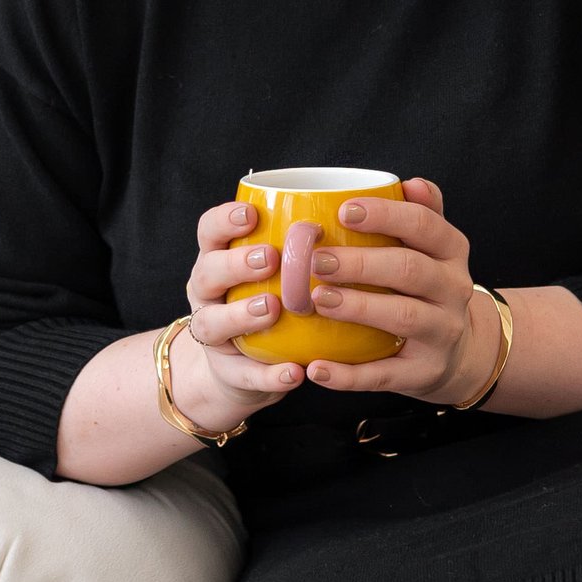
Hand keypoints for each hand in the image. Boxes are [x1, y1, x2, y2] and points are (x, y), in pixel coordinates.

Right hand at [174, 196, 306, 433]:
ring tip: (273, 308)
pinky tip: (294, 373)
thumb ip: (309, 242)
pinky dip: (269, 376)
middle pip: (208, 272)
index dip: (225, 220)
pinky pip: (247, 376)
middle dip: (236, 263)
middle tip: (271, 257)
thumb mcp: (279, 270)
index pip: (210, 231)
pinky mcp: (230, 374)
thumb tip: (374, 205)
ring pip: (213, 323)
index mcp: (219, 260)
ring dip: (242, 314)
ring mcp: (214, 335)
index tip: (253, 213)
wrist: (244, 367)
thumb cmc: (274, 300)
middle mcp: (208, 294)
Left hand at [296, 179, 497, 404]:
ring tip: (319, 300)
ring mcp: (442, 333)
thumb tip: (409, 183)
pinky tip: (316, 367)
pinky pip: (384, 375)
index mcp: (451, 252)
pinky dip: (348, 375)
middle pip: (411, 270)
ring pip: (403, 317)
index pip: (425, 226)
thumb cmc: (428, 288)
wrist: (460, 353)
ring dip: (359, 308)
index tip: (343, 211)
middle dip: (362, 263)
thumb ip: (423, 214)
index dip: (386, 216)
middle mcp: (453, 290)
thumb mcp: (434, 250)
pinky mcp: (423, 373)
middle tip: (317, 259)